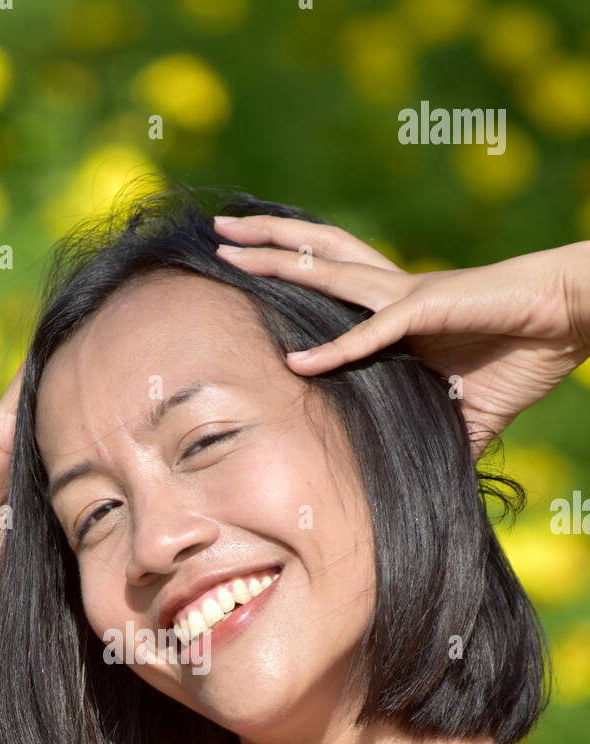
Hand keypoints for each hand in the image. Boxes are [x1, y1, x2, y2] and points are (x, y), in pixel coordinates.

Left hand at [214, 215, 589, 460]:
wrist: (568, 321)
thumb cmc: (524, 354)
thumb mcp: (469, 412)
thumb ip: (441, 438)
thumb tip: (426, 481)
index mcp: (397, 312)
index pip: (331, 290)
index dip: (292, 275)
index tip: (249, 271)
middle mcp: (392, 295)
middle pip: (315, 259)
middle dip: (265, 244)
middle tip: (218, 231)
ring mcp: (407, 297)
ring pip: (327, 271)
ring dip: (277, 259)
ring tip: (231, 242)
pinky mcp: (428, 309)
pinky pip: (373, 333)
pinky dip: (336, 350)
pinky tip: (297, 362)